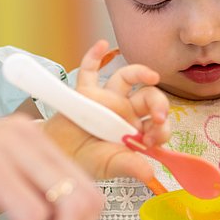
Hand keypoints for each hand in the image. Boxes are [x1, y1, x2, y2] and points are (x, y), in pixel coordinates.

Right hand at [44, 40, 170, 181]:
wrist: (57, 155)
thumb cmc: (86, 160)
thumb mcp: (109, 166)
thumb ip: (129, 167)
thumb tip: (150, 174)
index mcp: (137, 129)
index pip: (158, 122)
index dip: (161, 128)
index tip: (154, 140)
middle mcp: (125, 110)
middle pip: (148, 97)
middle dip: (158, 103)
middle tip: (158, 116)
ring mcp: (106, 98)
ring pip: (126, 78)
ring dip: (139, 72)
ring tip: (151, 76)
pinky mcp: (85, 92)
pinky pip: (89, 70)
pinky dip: (94, 56)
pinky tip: (102, 45)